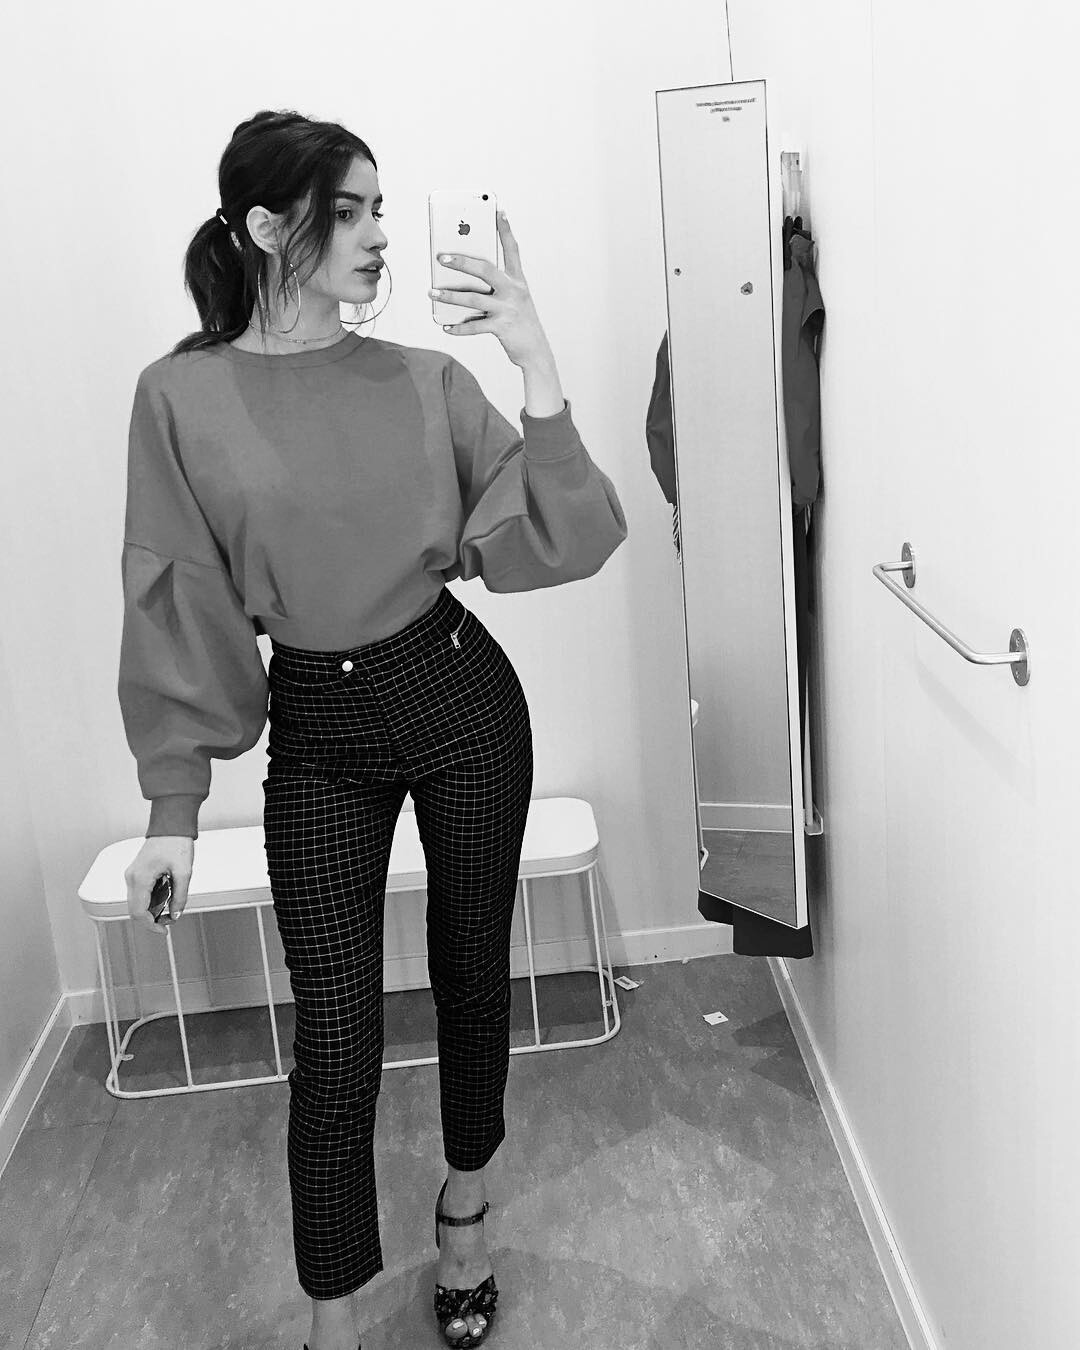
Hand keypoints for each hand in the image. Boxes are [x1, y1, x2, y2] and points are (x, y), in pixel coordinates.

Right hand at [124, 836, 193, 937]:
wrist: (171, 825)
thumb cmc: (176, 842)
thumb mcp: (184, 872)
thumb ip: (180, 896)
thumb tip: (175, 913)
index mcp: (140, 878)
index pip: (138, 912)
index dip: (151, 926)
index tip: (163, 930)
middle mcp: (132, 877)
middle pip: (135, 910)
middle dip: (151, 919)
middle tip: (169, 920)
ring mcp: (132, 874)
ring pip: (136, 902)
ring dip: (151, 910)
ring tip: (170, 906)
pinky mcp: (137, 872)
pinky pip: (139, 893)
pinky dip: (150, 900)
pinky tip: (165, 897)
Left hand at [429, 210, 553, 368]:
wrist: (536, 351)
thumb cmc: (519, 321)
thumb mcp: (512, 299)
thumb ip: (493, 288)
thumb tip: (461, 282)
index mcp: (518, 280)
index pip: (512, 250)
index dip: (505, 230)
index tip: (498, 211)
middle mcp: (514, 291)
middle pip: (485, 269)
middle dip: (461, 262)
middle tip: (441, 257)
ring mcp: (508, 309)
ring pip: (473, 298)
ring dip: (449, 296)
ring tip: (432, 293)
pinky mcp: (501, 327)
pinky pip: (474, 326)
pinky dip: (458, 328)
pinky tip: (445, 326)